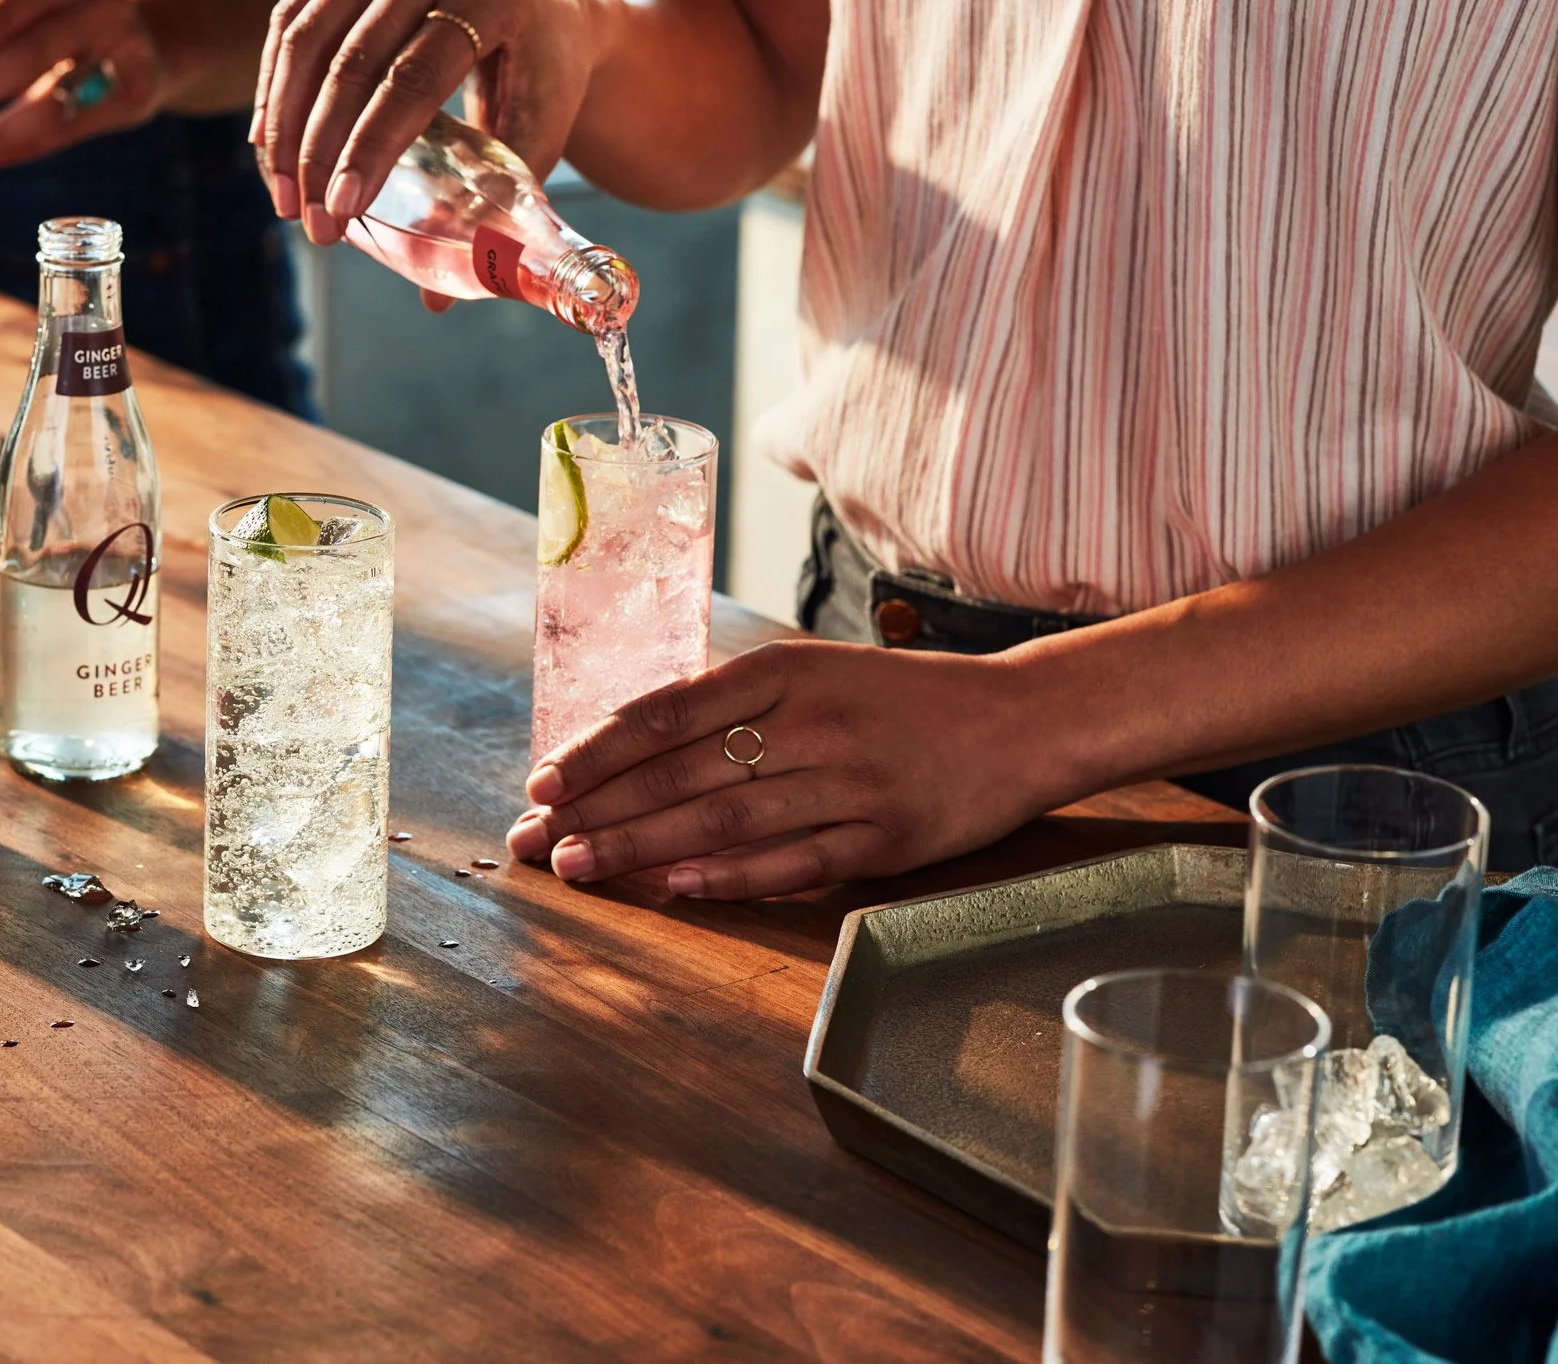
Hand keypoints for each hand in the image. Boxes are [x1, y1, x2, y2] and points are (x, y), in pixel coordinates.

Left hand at [0, 0, 163, 178]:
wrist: (154, 43)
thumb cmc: (66, 31)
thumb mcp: (18, 22)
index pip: (4, 12)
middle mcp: (101, 6)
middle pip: (29, 53)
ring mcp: (128, 50)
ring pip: (55, 96)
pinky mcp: (142, 93)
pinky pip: (76, 126)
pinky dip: (29, 146)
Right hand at [250, 0, 602, 279]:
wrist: (544, 9)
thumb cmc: (542, 83)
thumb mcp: (535, 139)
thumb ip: (497, 210)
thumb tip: (436, 303)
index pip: (416, 77)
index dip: (371, 147)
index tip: (342, 210)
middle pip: (353, 59)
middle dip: (320, 151)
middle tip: (309, 223)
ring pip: (309, 36)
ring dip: (285, 125)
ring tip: (285, 199)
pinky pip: (292, 17)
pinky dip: (275, 84)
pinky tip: (268, 145)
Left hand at [504, 642, 1066, 899]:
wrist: (1021, 721)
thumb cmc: (901, 702)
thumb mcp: (818, 676)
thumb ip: (736, 708)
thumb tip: (633, 749)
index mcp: (786, 671)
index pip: (668, 711)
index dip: (599, 751)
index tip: (543, 784)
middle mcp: (813, 721)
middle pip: (683, 770)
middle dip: (599, 810)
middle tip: (536, 841)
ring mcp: (851, 781)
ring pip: (725, 817)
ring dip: (643, 847)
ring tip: (581, 868)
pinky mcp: (887, 838)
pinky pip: (795, 862)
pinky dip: (731, 876)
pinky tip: (677, 887)